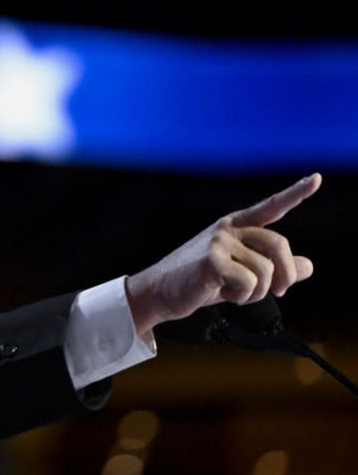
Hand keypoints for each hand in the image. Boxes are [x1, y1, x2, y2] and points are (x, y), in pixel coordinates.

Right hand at [125, 173, 321, 333]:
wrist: (159, 293)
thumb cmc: (199, 282)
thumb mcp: (240, 274)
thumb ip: (274, 268)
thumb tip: (308, 266)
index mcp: (236, 226)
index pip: (270, 208)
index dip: (295, 194)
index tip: (316, 178)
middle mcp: (228, 229)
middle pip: (278, 244)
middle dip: (285, 274)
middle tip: (279, 292)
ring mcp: (219, 242)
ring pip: (265, 271)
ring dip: (255, 293)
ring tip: (232, 292)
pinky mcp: (211, 260)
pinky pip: (248, 282)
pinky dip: (240, 296)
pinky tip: (220, 292)